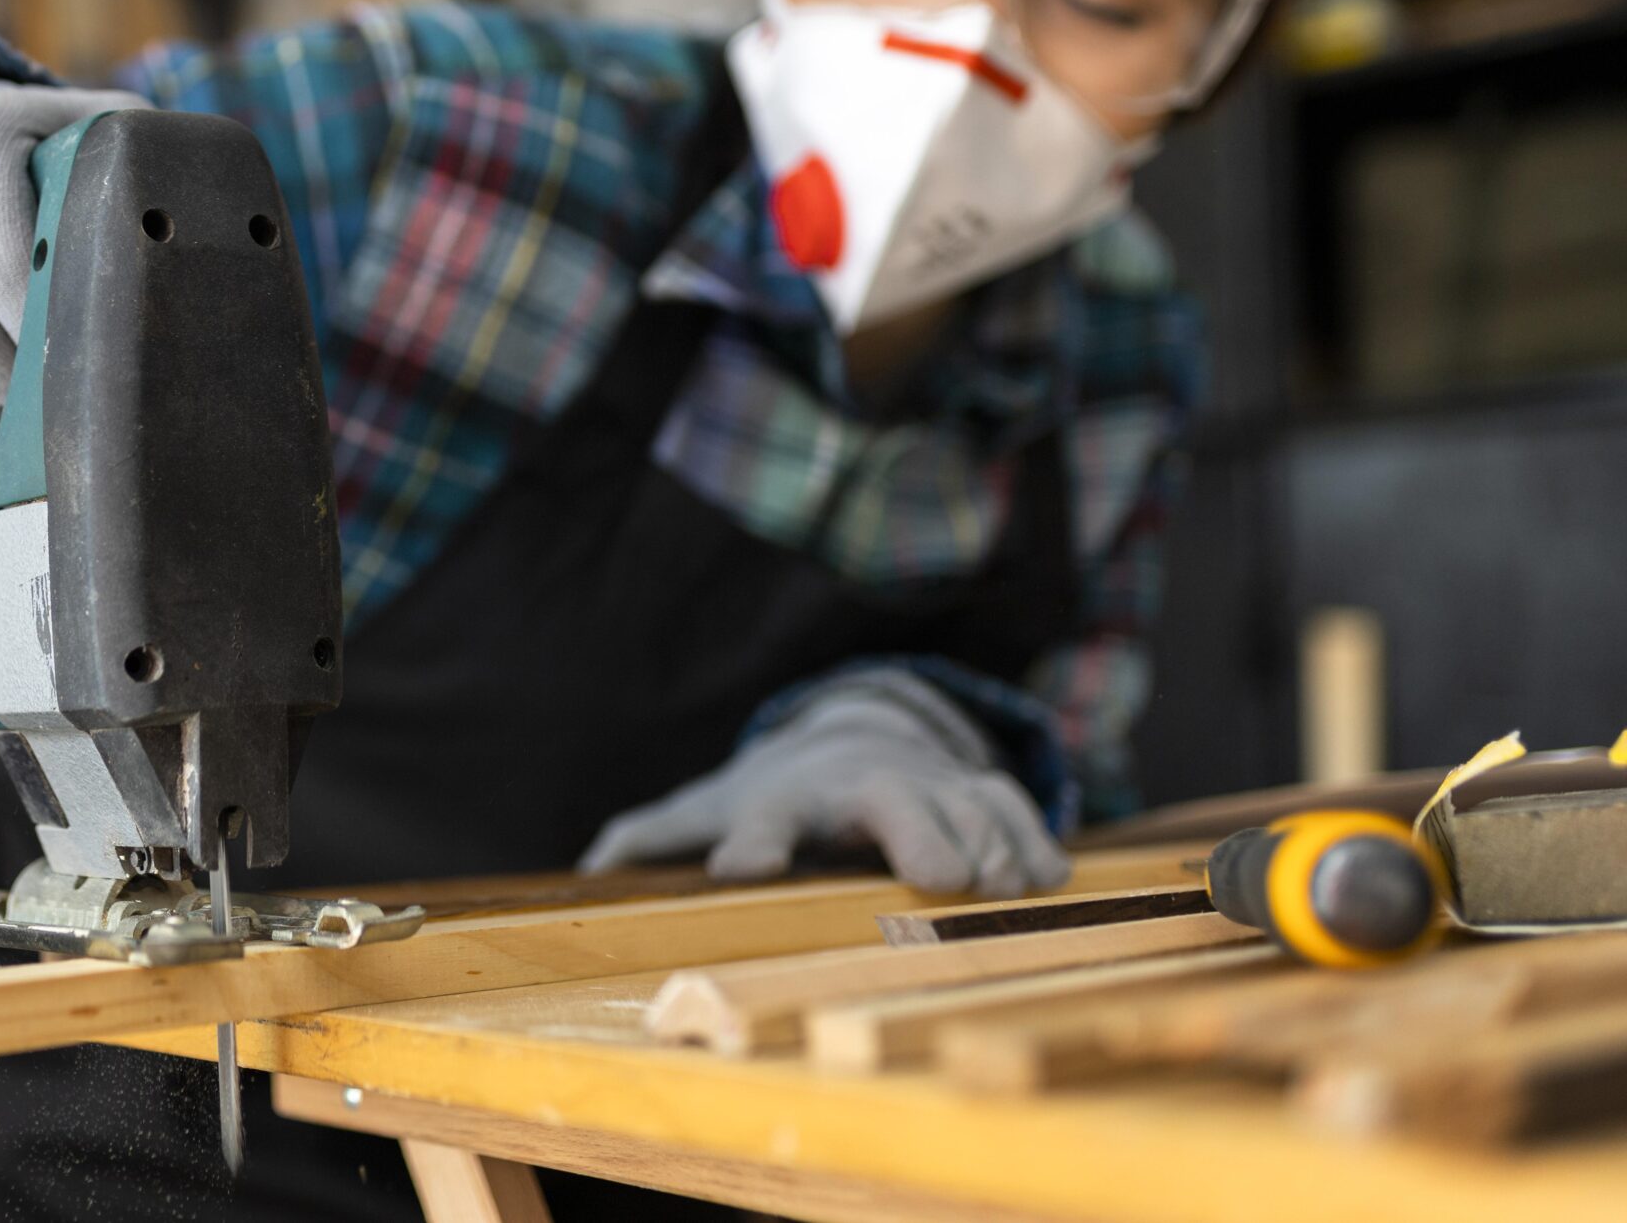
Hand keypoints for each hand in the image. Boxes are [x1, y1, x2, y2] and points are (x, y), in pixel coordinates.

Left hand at [578, 671, 1070, 897]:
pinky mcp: (973, 789)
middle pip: (887, 799)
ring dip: (986, 845)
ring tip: (1002, 891)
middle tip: (941, 880)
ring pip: (960, 803)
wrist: (848, 739)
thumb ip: (648, 839)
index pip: (759, 817)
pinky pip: (1010, 807)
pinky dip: (1031, 838)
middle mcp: (857, 783)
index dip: (750, 841)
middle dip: (915, 832)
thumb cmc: (771, 794)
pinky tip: (1046, 881)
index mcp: (781, 798)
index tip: (744, 868)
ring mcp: (922, 780)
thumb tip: (585, 871)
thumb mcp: (706, 809)